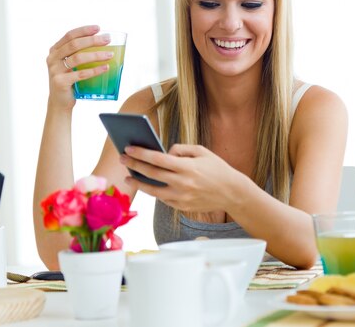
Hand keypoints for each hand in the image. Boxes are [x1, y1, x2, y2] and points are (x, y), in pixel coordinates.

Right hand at [46, 25, 113, 110]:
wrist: (59, 102)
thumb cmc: (69, 80)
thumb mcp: (69, 64)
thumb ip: (78, 54)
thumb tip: (103, 43)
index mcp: (54, 51)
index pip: (69, 35)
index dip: (84, 30)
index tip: (98, 28)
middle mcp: (52, 58)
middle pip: (74, 45)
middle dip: (92, 40)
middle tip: (107, 39)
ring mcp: (55, 70)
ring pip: (78, 58)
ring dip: (96, 55)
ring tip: (110, 55)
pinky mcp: (60, 82)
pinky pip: (81, 74)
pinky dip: (95, 70)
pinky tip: (105, 68)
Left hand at [120, 144, 244, 211]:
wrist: (232, 192)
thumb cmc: (217, 169)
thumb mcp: (202, 151)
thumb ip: (181, 149)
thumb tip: (163, 153)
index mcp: (187, 167)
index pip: (158, 159)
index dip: (141, 153)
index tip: (128, 148)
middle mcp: (183, 183)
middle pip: (152, 174)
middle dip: (134, 165)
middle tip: (123, 159)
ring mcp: (181, 197)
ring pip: (153, 190)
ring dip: (139, 183)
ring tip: (129, 177)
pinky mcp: (182, 206)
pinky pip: (163, 198)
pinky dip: (155, 191)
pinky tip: (148, 185)